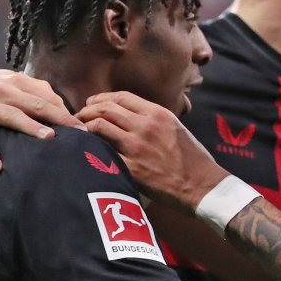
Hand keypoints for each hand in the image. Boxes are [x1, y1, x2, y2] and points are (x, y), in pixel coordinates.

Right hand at [0, 70, 83, 173]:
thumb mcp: (9, 83)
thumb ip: (34, 93)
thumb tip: (62, 108)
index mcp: (16, 83)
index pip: (46, 97)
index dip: (65, 110)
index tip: (83, 125)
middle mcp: (3, 91)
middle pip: (36, 104)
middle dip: (59, 118)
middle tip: (78, 132)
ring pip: (12, 116)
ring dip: (31, 127)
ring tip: (49, 139)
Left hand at [78, 91, 228, 208]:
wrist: (201, 184)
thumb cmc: (192, 159)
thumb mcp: (176, 128)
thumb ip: (155, 120)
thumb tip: (132, 116)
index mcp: (158, 114)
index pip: (122, 96)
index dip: (102, 98)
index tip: (92, 103)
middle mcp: (146, 125)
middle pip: (106, 108)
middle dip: (87, 110)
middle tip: (79, 117)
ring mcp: (137, 146)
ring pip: (98, 126)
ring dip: (84, 127)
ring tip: (79, 132)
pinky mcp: (130, 167)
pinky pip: (102, 151)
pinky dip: (90, 148)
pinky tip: (86, 151)